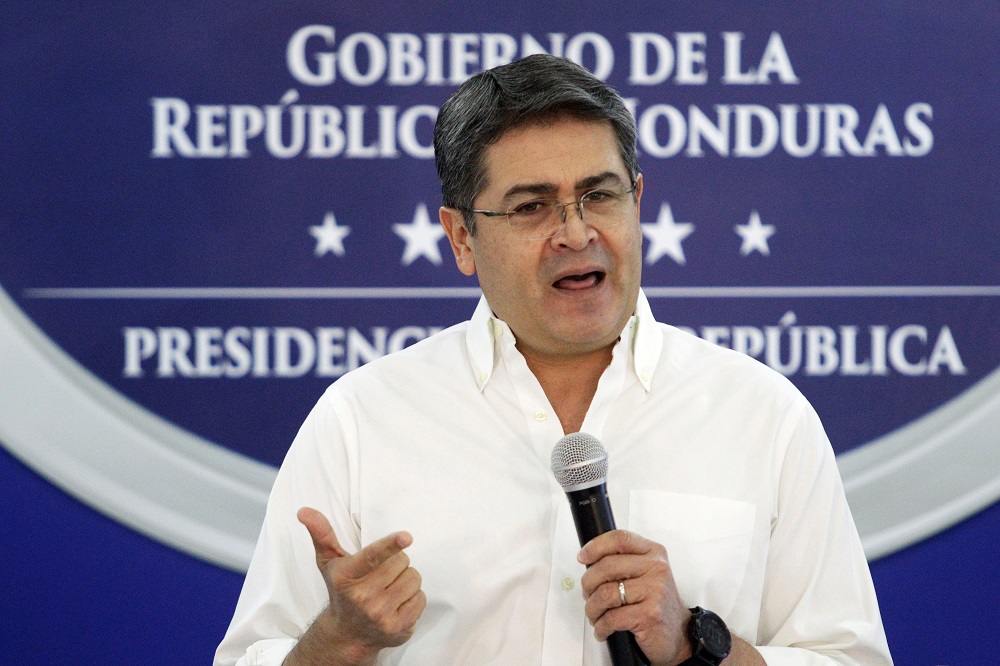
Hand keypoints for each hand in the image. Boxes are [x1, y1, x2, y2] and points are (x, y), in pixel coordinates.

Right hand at [294, 507, 425, 664]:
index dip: (390, 544)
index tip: (406, 537)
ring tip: (389, 588)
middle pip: (402, 562)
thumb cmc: (341, 591)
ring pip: (413, 578)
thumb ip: (321, 533)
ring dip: (406, 579)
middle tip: (382, 574)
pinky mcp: (397, 628)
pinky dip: (413, 597)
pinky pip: (421, 598)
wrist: (347, 634)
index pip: (372, 556)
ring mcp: (380, 615)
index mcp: (346, 576)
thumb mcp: (329, 562)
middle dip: (397, 563)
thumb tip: (304, 511)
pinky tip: (397, 603)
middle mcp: (362, 597)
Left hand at [578, 530, 690, 665]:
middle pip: (607, 566)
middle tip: (587, 594)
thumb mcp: (645, 573)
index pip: (620, 539)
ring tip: (594, 615)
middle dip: (588, 583)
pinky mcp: (649, 615)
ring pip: (606, 594)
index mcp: (654, 553)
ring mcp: (655, 591)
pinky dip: (601, 626)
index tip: (582, 557)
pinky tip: (602, 629)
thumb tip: (589, 561)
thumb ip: (624, 562)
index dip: (596, 546)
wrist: (679, 634)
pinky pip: (612, 618)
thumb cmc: (655, 603)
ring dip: (592, 608)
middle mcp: (657, 568)